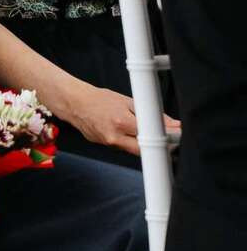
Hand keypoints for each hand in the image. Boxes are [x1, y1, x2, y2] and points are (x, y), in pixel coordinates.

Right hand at [57, 82, 179, 155]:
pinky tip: (127, 132)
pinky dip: (130, 141)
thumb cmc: (99, 99)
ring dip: (144, 144)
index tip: (176, 136)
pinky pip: (123, 147)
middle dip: (158, 147)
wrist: (74, 103)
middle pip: (144, 150)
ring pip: (134, 150)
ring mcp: (108, 143)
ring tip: (147, 133)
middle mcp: (114, 136)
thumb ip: (150, 113)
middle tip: (168, 140)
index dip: (165, 137)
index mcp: (121, 122)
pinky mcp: (104, 145)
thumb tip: (170, 123)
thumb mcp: (128, 101)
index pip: (150, 135)